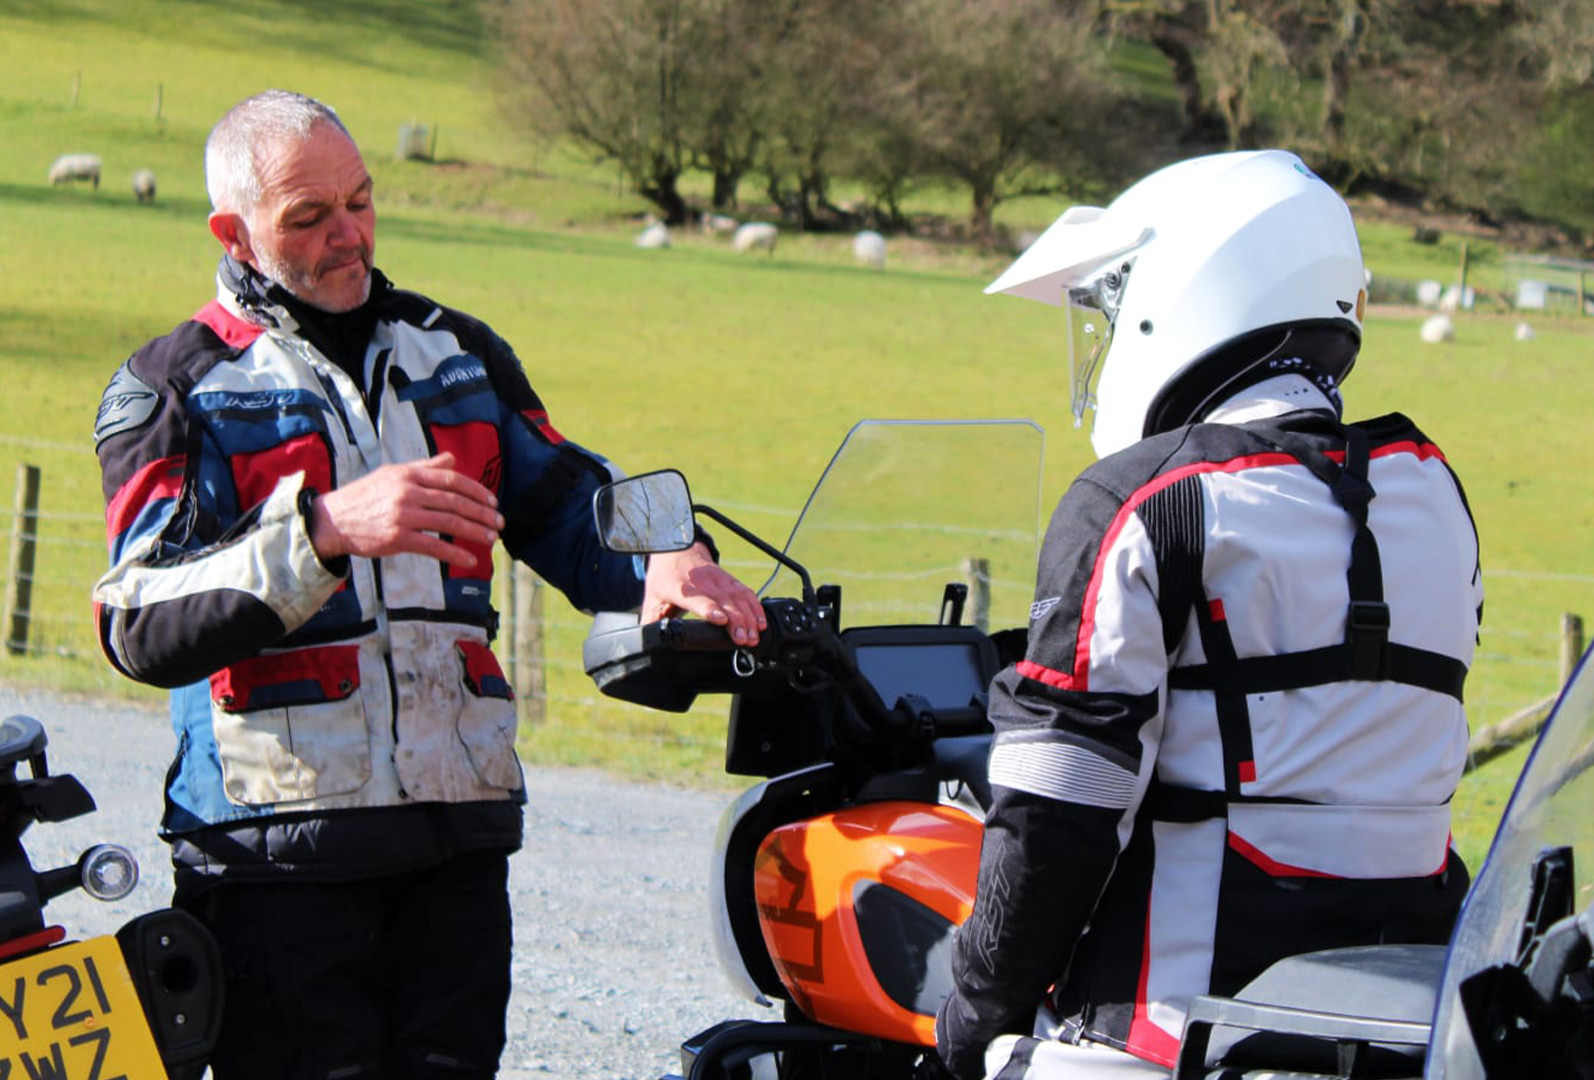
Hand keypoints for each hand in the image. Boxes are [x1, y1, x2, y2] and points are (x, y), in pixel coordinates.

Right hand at [307, 452, 502, 569]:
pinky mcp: (398, 538)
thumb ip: (424, 467)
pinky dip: (454, 554)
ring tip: (490, 539)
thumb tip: (451, 459)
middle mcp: (408, 491)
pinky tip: (470, 560)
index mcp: (409, 474)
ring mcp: (403, 515)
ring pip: (449, 523)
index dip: (476, 491)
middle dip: (482, 513)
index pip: (452, 479)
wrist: (333, 520)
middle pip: (455, 501)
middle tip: (499, 523)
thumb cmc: (365, 496)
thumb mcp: (393, 474)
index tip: (492, 502)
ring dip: (474, 532)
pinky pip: (433, 546)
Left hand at [642, 543, 765, 644]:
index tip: (722, 620)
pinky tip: (760, 622)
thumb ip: (650, 620)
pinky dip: (755, 607)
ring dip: (749, 618)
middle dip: (737, 621)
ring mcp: (718, 578)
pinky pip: (746, 592)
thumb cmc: (664, 576)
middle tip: (743, 640)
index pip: (698, 598)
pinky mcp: (729, 579)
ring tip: (753, 637)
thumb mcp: (651, 597)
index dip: (710, 609)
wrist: (676, 549)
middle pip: (724, 601)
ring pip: (738, 597)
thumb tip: (648, 638)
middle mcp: (702, 581)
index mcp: (680, 586)